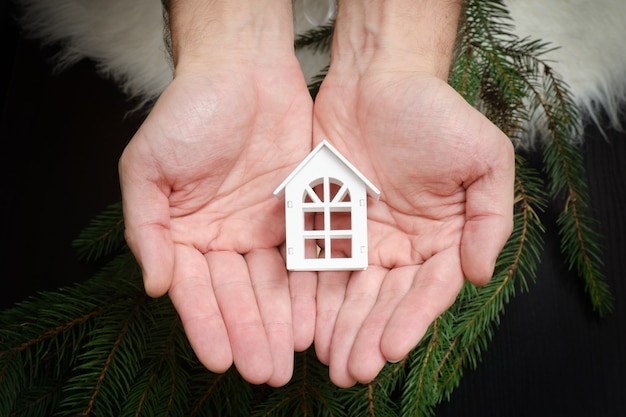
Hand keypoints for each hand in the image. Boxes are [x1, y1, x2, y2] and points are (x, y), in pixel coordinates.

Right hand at [118, 54, 314, 385]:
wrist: (242, 71)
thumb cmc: (189, 112)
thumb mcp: (148, 167)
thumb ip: (147, 228)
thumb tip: (155, 286)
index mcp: (184, 233)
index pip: (194, 289)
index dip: (206, 323)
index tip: (220, 359)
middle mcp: (223, 238)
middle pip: (237, 295)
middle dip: (250, 334)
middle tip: (265, 372)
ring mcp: (262, 229)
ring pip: (273, 285)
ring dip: (281, 322)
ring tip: (291, 359)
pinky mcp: (297, 215)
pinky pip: (305, 257)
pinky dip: (309, 289)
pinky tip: (316, 320)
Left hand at [311, 69, 514, 386]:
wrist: (379, 78)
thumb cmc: (436, 113)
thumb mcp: (485, 159)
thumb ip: (490, 219)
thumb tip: (481, 276)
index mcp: (442, 237)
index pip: (428, 290)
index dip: (411, 320)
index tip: (392, 350)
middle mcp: (403, 245)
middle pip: (386, 300)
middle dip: (369, 336)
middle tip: (352, 370)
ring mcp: (363, 237)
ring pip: (350, 292)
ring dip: (340, 327)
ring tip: (329, 361)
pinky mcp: (327, 223)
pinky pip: (318, 264)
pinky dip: (312, 295)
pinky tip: (304, 324)